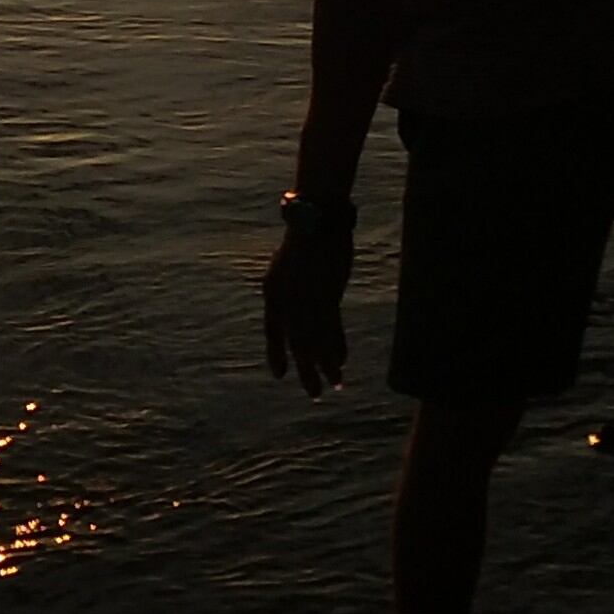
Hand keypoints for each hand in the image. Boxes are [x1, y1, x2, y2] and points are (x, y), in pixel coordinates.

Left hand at [262, 225, 350, 397]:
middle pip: (295, 344)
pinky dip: (337, 347)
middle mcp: (286, 300)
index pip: (272, 333)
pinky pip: (332, 330)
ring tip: (333, 385)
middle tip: (313, 393)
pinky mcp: (327, 296)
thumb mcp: (290, 268)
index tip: (280, 374)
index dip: (276, 354)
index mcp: (272, 293)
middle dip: (304, 370)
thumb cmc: (306, 240)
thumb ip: (292, 292)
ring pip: (315, 342)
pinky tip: (342, 362)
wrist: (317, 220)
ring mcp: (306, 299)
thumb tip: (304, 312)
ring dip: (325, 365)